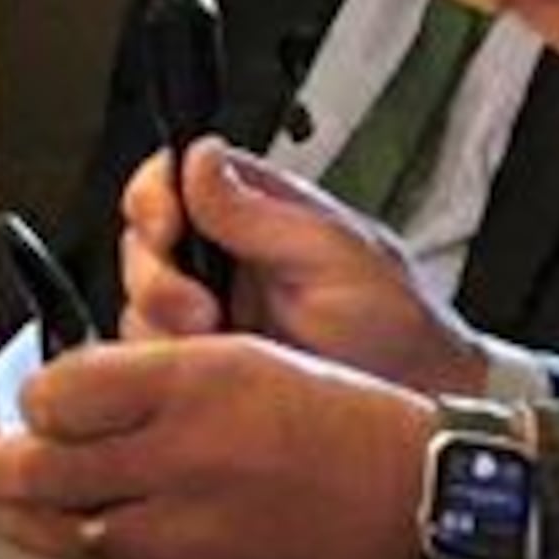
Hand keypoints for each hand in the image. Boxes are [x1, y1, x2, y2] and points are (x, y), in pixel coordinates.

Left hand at [0, 336, 432, 558]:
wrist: (419, 502)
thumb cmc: (342, 423)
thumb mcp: (244, 355)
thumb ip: (149, 376)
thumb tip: (67, 400)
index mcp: (196, 383)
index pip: (59, 394)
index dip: (29, 400)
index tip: (24, 403)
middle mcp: (187, 458)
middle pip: (42, 471)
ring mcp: (194, 535)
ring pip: (69, 535)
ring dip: (25, 520)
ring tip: (6, 506)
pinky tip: (81, 544)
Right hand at [117, 141, 492, 395]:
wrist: (419, 404)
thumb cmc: (397, 326)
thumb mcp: (334, 255)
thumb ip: (259, 211)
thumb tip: (202, 155)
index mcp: (257, 212)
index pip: (174, 179)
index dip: (154, 197)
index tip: (166, 225)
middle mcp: (225, 258)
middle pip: (143, 242)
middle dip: (155, 275)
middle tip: (197, 310)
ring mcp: (210, 315)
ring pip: (139, 305)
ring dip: (161, 326)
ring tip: (215, 343)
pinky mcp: (204, 368)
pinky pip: (153, 360)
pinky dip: (166, 366)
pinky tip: (206, 373)